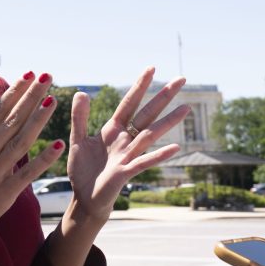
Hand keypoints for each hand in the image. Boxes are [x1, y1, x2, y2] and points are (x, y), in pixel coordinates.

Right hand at [0, 72, 65, 251]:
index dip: (13, 93)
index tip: (28, 75)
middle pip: (11, 122)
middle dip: (30, 98)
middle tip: (47, 77)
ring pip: (20, 143)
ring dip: (38, 121)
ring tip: (53, 101)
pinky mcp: (2, 196)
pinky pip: (26, 175)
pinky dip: (43, 161)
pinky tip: (59, 145)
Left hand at [67, 67, 189, 219]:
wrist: (84, 197)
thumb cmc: (83, 170)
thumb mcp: (78, 140)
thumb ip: (80, 118)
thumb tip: (82, 92)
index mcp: (112, 130)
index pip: (129, 104)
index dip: (139, 87)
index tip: (151, 68)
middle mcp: (124, 140)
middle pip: (146, 114)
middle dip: (163, 97)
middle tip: (182, 78)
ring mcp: (128, 156)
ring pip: (150, 135)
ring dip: (168, 122)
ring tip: (187, 108)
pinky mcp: (126, 172)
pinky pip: (144, 162)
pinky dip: (159, 155)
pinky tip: (176, 147)